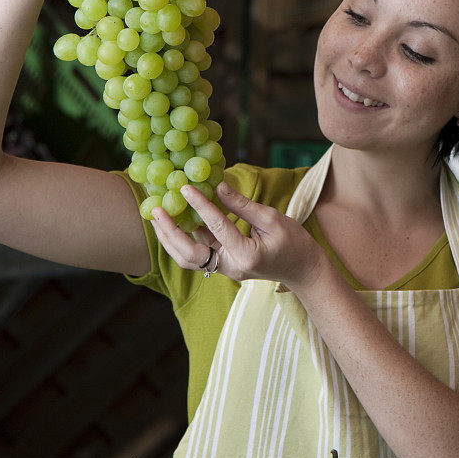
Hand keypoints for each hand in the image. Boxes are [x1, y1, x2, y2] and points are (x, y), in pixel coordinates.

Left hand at [149, 182, 328, 288]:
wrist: (303, 270)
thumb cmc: (294, 242)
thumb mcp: (273, 219)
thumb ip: (243, 205)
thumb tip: (217, 187)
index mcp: (246, 256)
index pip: (217, 227)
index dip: (200, 205)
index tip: (185, 188)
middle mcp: (231, 267)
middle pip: (190, 254)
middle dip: (170, 232)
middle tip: (156, 209)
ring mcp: (225, 269)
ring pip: (188, 258)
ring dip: (170, 238)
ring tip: (157, 216)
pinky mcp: (223, 265)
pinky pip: (198, 253)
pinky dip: (184, 238)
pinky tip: (175, 220)